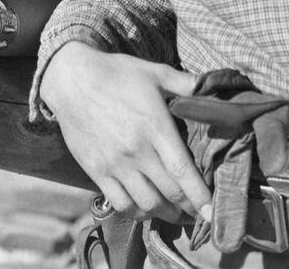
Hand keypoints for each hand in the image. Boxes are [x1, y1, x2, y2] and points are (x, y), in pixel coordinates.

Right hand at [40, 42, 211, 222]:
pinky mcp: (96, 171)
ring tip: (177, 214)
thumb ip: (187, 84)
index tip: (211, 212)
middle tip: (200, 214)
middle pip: (169, 192)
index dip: (200, 195)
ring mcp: (115, 164)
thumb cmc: (118, 74)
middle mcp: (136, 150)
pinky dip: (138, 213)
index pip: (182, 170)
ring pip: (147, 203)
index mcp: (155, 127)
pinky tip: (147, 209)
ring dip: (166, 214)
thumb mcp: (156, 73)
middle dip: (189, 208)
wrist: (73, 80)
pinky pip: (120, 203)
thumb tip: (215, 87)